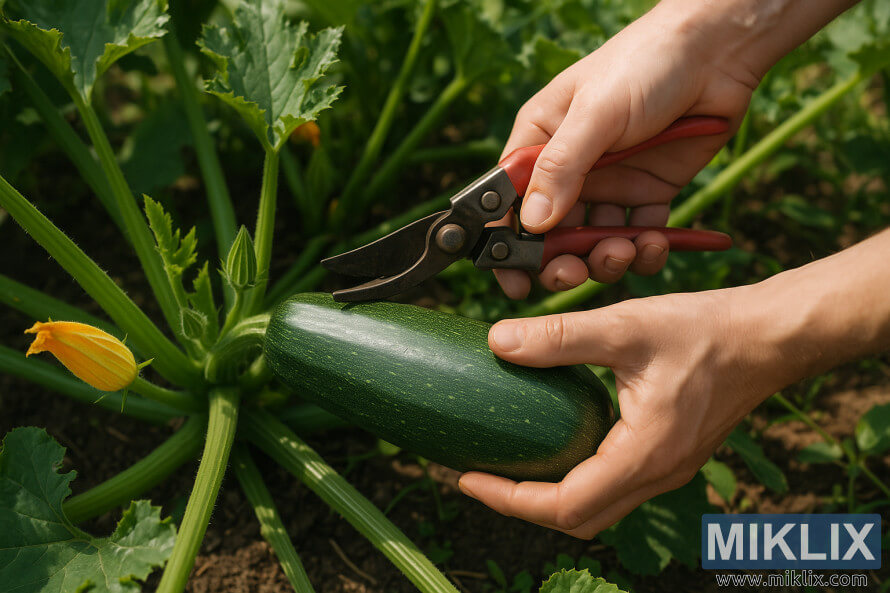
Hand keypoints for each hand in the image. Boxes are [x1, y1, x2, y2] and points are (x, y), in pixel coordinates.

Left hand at [458, 286, 794, 537]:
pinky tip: (557, 444)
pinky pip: (616, 486)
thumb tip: (498, 341)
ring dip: (551, 496)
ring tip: (511, 466)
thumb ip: (560, 337)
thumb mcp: (626, 327)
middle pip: (579, 519)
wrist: (770, 336)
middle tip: (482, 475)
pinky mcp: (671, 454)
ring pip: (599, 507)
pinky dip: (577, 479)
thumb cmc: (708, 331)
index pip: (565, 506)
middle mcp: (658, 474)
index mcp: (645, 455)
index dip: (509, 500)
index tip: (468, 478)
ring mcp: (668, 469)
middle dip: (523, 506)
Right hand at [495, 0, 856, 297]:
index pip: (509, 202)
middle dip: (559, 261)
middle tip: (573, 273)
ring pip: (594, 242)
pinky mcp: (649, 194)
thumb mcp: (596, 112)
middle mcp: (570, 169)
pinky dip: (645, 251)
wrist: (717, 53)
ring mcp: (610, 185)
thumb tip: (531, 224)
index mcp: (540, 143)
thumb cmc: (645, 64)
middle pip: (550, 234)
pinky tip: (656, 243)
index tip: (514, 281)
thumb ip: (562, 167)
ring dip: (605, 258)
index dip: (506, 244)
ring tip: (624, 250)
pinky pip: (639, 237)